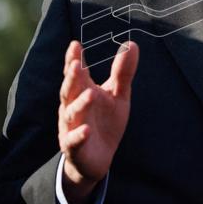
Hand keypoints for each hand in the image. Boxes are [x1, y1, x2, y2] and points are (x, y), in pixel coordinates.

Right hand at [58, 40, 138, 203]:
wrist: (98, 159)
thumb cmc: (105, 122)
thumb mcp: (118, 95)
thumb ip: (122, 72)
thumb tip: (132, 44)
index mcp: (81, 92)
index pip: (76, 74)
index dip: (73, 60)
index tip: (75, 45)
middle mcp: (72, 107)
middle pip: (69, 90)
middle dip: (72, 78)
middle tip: (76, 64)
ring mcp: (71, 127)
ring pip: (71, 113)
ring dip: (80, 104)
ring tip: (91, 94)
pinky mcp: (74, 147)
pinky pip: (74, 140)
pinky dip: (79, 135)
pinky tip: (86, 130)